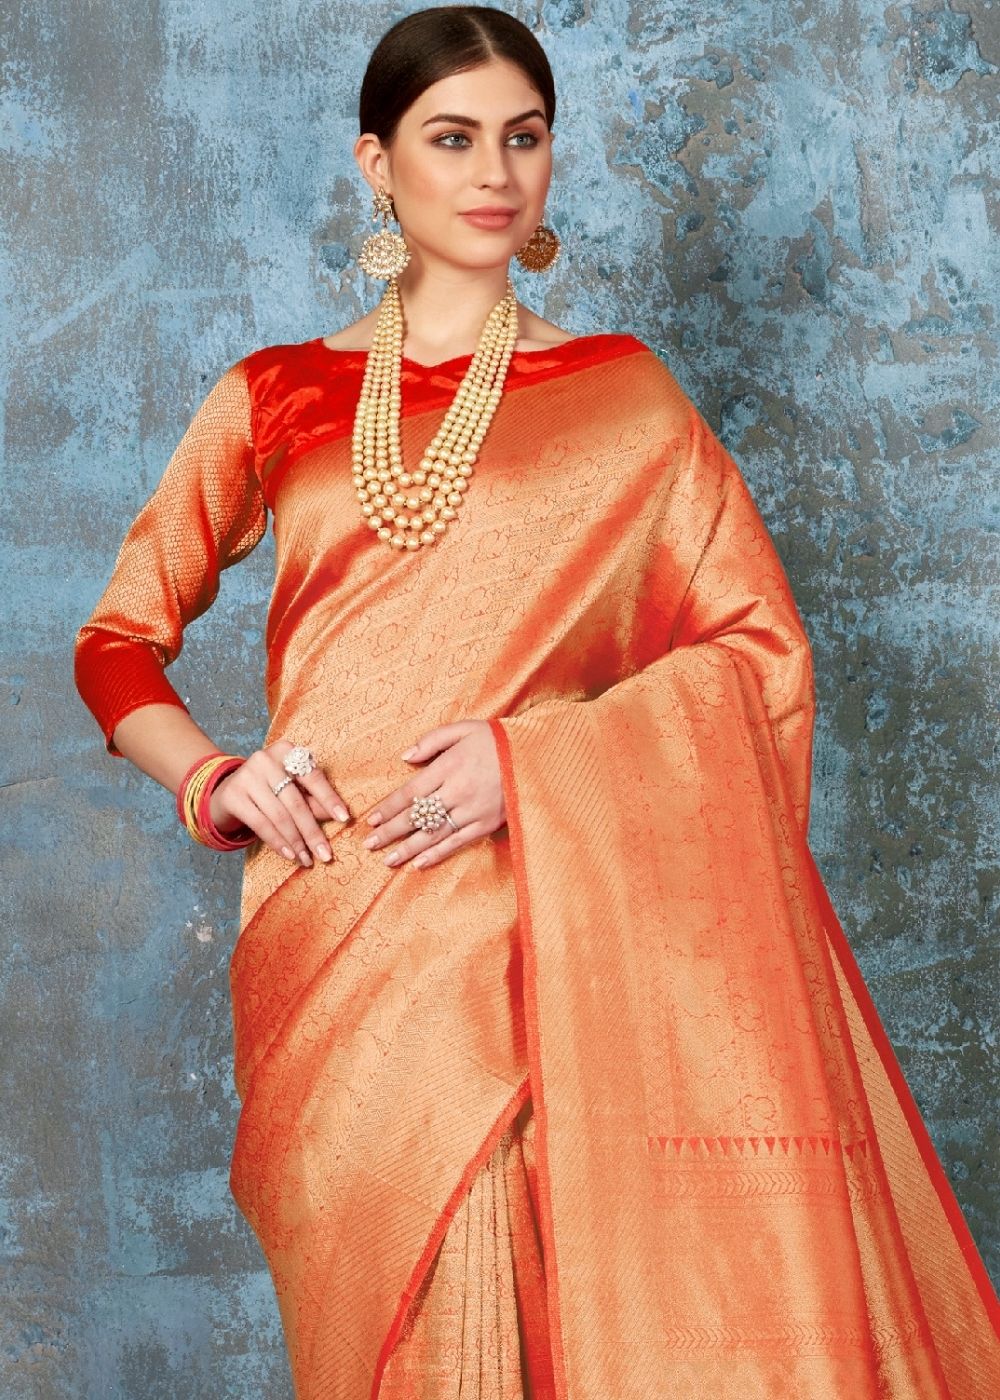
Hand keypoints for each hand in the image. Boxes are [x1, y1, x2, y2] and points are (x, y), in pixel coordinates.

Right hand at [208, 739, 350, 865]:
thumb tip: (340, 817)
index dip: (330, 799)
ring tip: (307, 860)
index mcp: (286, 751)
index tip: (345, 819)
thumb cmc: (268, 790)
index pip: (313, 777)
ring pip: (279, 815)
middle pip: (296, 801)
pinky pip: (261, 824)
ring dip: (296, 842)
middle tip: (326, 854)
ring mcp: (246, 776)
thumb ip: (313, 800)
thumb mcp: (291, 789)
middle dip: (312, 831)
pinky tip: (289, 855)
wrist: (224, 792)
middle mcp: (265, 759)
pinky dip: (278, 842)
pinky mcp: (233, 796)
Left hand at [362, 719, 505, 870]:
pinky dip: (437, 854)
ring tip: (387, 860)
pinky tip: (419, 863)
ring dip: (408, 848)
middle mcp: (457, 791)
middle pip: (416, 816)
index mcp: (449, 766)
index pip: (410, 791)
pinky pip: (457, 842)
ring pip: (433, 833)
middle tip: (368, 845)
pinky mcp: (487, 824)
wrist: (536, 755)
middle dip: (390, 832)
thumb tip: (405, 757)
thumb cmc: (498, 739)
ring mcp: (472, 810)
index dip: (389, 807)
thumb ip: (432, 740)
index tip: (371, 820)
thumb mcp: (464, 728)